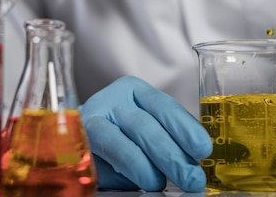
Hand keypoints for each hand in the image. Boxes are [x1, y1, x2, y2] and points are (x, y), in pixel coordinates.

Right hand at [79, 76, 211, 191]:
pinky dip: (126, 170)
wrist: (73, 140)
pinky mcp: (79, 142)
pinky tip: (141, 180)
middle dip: (172, 155)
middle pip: (147, 126)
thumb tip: (191, 163)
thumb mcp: (144, 127)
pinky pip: (105, 158)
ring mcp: (92, 120)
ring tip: (161, 183)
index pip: (164, 106)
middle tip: (191, 177)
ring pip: (125, 142)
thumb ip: (165, 137)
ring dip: (148, 167)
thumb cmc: (119, 135)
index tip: (202, 148)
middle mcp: (113, 100)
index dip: (185, 128)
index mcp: (134, 90)